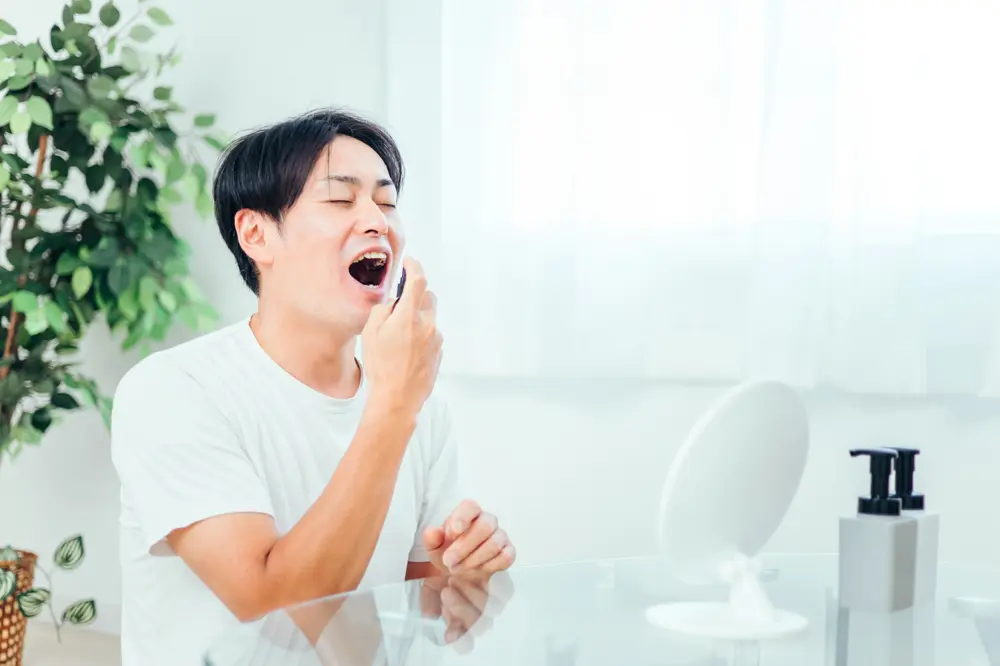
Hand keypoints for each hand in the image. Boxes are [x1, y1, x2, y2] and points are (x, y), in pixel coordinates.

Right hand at [361, 257, 442, 414]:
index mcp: (410, 316)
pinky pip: (431, 335)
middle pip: (428, 297)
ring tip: (399, 337)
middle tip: (400, 306)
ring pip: (430, 317)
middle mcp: (428, 324)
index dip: (414, 266)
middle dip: (416, 295)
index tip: (409, 263)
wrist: (398, 398)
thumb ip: (383, 309)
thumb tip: (393, 303)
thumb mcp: (371, 333)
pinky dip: (422, 335)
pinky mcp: (439, 352)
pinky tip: (407, 351)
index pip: (418, 280)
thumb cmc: (382, 367)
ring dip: (418, 318)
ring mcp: (436, 339)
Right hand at [420, 571, 513, 650]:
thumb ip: (429, 602)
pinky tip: (474, 573)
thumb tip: (430, 615)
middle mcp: (480, 619)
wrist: (456, 557)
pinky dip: (488, 582)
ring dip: (472, 594)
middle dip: (461, 609)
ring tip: (454, 578)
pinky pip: (502, 590)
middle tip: (446, 591)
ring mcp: (494, 605)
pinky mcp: (505, 588)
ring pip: (491, 609)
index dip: (460, 639)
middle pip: (479, 626)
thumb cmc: (443, 578)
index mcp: (461, 625)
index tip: (449, 633)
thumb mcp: (431, 589)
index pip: (465, 643)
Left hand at [422, 500, 515, 572]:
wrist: (459, 571)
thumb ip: (431, 538)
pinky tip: (477, 570)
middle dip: (465, 546)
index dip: (462, 518)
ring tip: (458, 569)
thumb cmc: (447, 552)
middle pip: (485, 525)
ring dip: (474, 559)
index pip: (470, 506)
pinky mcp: (508, 551)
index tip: (451, 534)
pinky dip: (490, 566)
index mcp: (469, 513)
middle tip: (448, 561)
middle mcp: (488, 520)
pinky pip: (506, 556)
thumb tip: (434, 531)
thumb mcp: (434, 547)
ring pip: (494, 543)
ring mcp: (500, 536)